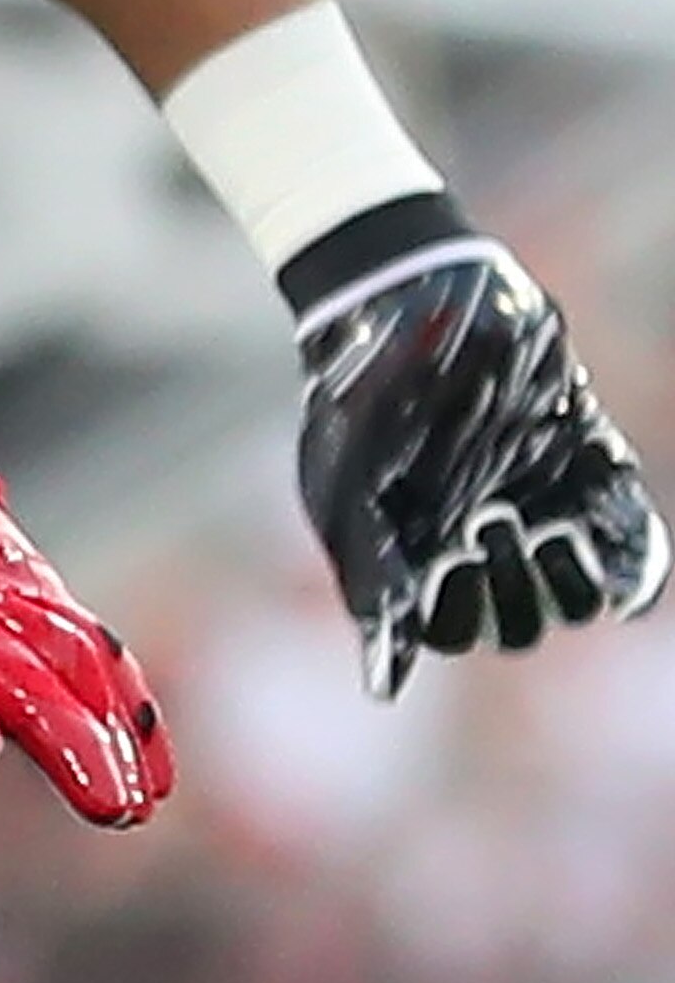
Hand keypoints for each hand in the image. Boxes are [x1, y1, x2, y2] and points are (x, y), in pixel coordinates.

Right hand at [299, 241, 661, 698]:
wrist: (412, 293)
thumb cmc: (361, 390)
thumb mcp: (345, 483)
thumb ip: (368, 576)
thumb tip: (384, 688)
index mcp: (418, 550)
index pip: (453, 632)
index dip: (460, 618)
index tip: (451, 565)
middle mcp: (482, 537)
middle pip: (520, 624)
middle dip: (518, 601)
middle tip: (495, 531)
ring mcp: (539, 503)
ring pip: (579, 597)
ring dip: (575, 586)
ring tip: (548, 529)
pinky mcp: (589, 466)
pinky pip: (632, 544)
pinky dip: (637, 568)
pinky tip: (623, 562)